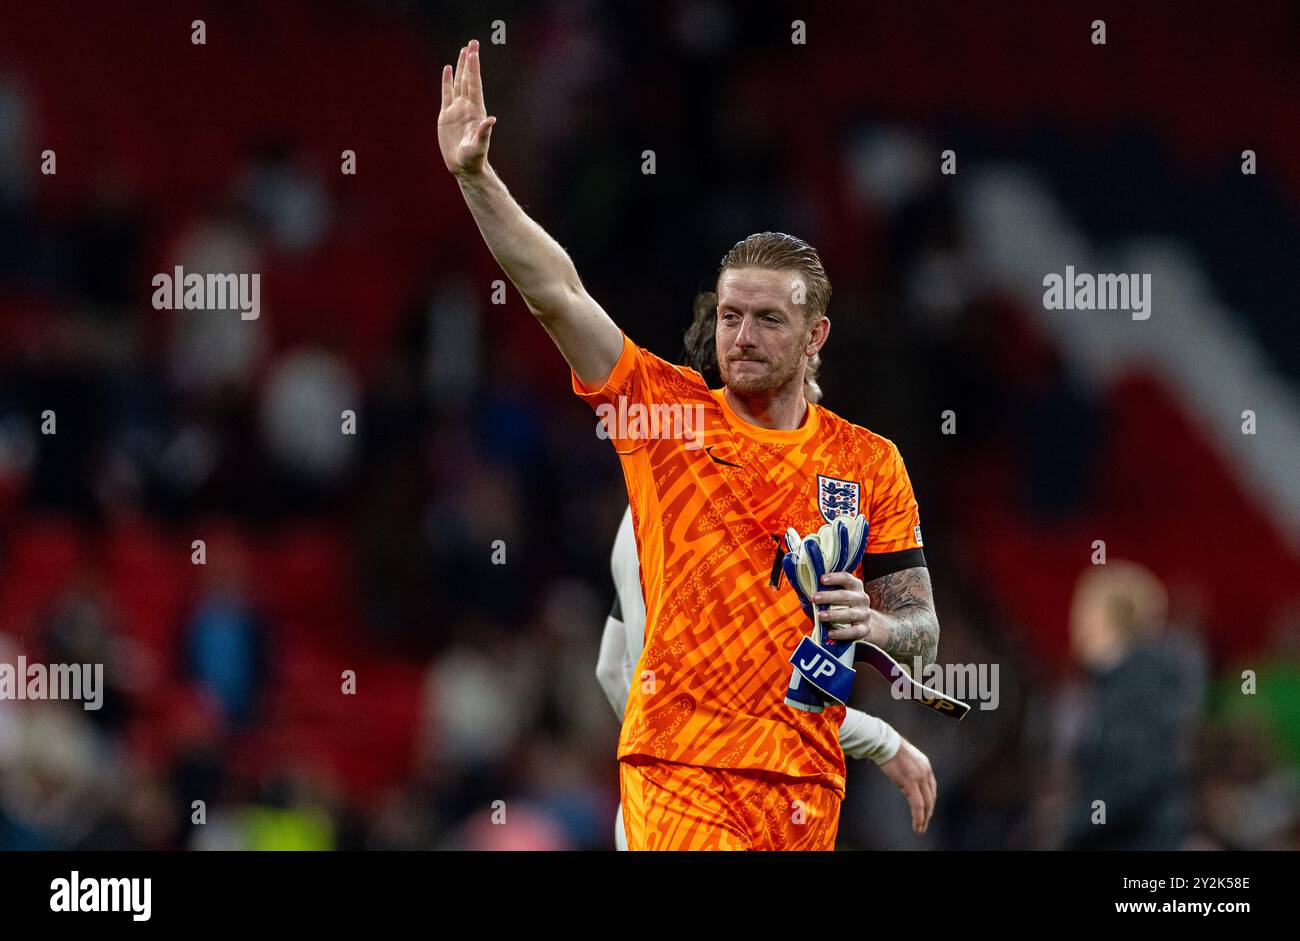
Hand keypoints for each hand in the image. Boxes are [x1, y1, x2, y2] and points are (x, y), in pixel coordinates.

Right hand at [439, 39, 495, 178]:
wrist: (464, 166)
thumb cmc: (474, 158)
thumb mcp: (479, 146)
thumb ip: (484, 133)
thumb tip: (491, 120)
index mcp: (476, 110)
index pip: (474, 84)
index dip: (474, 68)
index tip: (474, 52)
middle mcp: (467, 106)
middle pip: (468, 78)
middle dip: (470, 61)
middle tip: (472, 42)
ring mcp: (457, 109)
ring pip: (459, 82)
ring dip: (461, 67)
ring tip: (463, 50)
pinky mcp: (446, 115)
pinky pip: (446, 94)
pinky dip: (447, 81)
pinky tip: (448, 69)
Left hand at [811, 570, 875, 642]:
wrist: (862, 623)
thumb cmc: (843, 606)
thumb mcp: (837, 595)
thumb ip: (825, 592)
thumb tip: (804, 590)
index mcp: (855, 586)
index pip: (846, 578)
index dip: (834, 578)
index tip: (821, 579)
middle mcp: (862, 598)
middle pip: (846, 596)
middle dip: (829, 597)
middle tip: (814, 598)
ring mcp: (864, 614)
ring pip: (850, 614)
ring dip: (833, 615)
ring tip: (820, 616)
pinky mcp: (864, 629)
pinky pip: (853, 631)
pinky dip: (841, 633)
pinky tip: (830, 633)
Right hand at [878, 736, 935, 833]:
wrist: (884, 742)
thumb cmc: (889, 748)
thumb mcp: (905, 757)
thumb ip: (909, 768)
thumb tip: (904, 775)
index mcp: (926, 766)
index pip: (932, 788)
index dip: (930, 802)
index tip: (926, 811)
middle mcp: (926, 772)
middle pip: (931, 798)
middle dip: (928, 813)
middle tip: (924, 824)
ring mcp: (919, 778)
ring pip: (926, 804)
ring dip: (924, 819)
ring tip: (920, 829)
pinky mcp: (910, 783)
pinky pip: (918, 805)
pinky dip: (918, 817)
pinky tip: (917, 825)